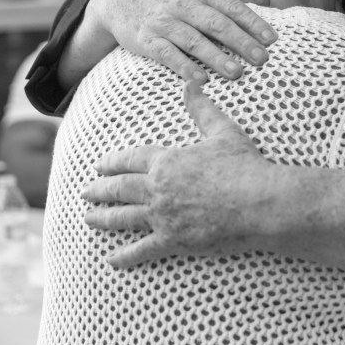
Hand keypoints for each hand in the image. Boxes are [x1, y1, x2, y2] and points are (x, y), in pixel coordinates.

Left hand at [83, 81, 276, 266]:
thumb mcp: (223, 131)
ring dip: (103, 218)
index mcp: (168, 161)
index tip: (99, 165)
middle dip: (100, 189)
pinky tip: (112, 260)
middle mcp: (158, 189)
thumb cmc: (244, 166)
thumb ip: (203, 110)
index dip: (113, 162)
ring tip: (89, 219)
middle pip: (120, 188)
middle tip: (85, 192)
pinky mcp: (172, 241)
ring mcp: (163, 217)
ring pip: (123, 218)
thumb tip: (190, 84)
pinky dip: (125, 256)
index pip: (131, 159)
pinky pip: (142, 250)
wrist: (259, 202)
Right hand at [91, 0, 276, 81]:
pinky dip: (183, 66)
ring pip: (194, 40)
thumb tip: (267, 1)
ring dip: (216, 57)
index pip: (231, 7)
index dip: (253, 22)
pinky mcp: (146, 39)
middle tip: (263, 59)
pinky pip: (166, 54)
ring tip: (237, 73)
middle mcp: (184, 4)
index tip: (272, 39)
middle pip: (217, 24)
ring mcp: (164, 21)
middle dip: (241, 42)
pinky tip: (199, 80)